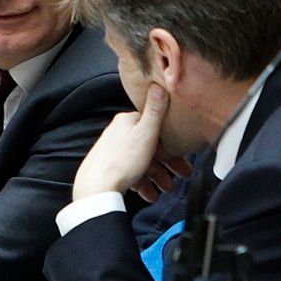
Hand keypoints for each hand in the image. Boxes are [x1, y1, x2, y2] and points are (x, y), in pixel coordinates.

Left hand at [71, 84, 176, 201]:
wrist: (96, 189)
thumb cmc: (121, 161)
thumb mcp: (145, 133)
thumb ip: (155, 110)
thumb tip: (158, 85)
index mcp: (127, 122)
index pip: (154, 127)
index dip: (172, 142)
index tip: (184, 155)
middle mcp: (118, 134)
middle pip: (150, 147)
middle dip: (167, 163)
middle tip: (181, 175)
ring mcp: (113, 153)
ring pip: (141, 163)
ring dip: (157, 176)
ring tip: (166, 189)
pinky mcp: (108, 169)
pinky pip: (130, 175)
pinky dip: (143, 184)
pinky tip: (150, 195)